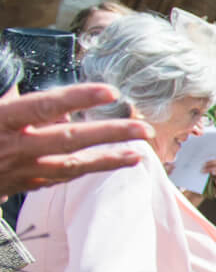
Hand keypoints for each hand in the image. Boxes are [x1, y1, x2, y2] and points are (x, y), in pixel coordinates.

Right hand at [0, 83, 150, 197]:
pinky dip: (87, 170)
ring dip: (108, 158)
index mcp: (0, 120)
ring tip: (140, 152)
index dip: (78, 97)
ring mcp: (18, 169)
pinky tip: (110, 164)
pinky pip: (60, 177)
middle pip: (69, 139)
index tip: (110, 91)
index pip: (44, 105)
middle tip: (144, 129)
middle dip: (110, 134)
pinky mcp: (21, 184)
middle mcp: (13, 147)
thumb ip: (7, 96)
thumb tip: (27, 87)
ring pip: (71, 165)